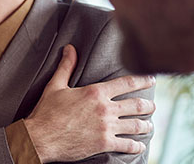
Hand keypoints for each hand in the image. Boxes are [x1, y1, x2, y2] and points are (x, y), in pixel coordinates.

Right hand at [25, 45, 155, 161]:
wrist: (40, 138)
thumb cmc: (46, 112)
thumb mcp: (55, 86)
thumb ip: (66, 66)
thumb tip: (70, 48)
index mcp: (95, 92)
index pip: (126, 83)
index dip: (142, 80)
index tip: (152, 79)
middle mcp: (105, 109)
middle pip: (136, 105)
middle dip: (148, 105)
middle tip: (152, 105)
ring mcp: (106, 127)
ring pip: (135, 125)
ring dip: (145, 125)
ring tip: (149, 125)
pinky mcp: (104, 144)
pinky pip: (127, 144)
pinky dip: (136, 145)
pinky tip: (139, 145)